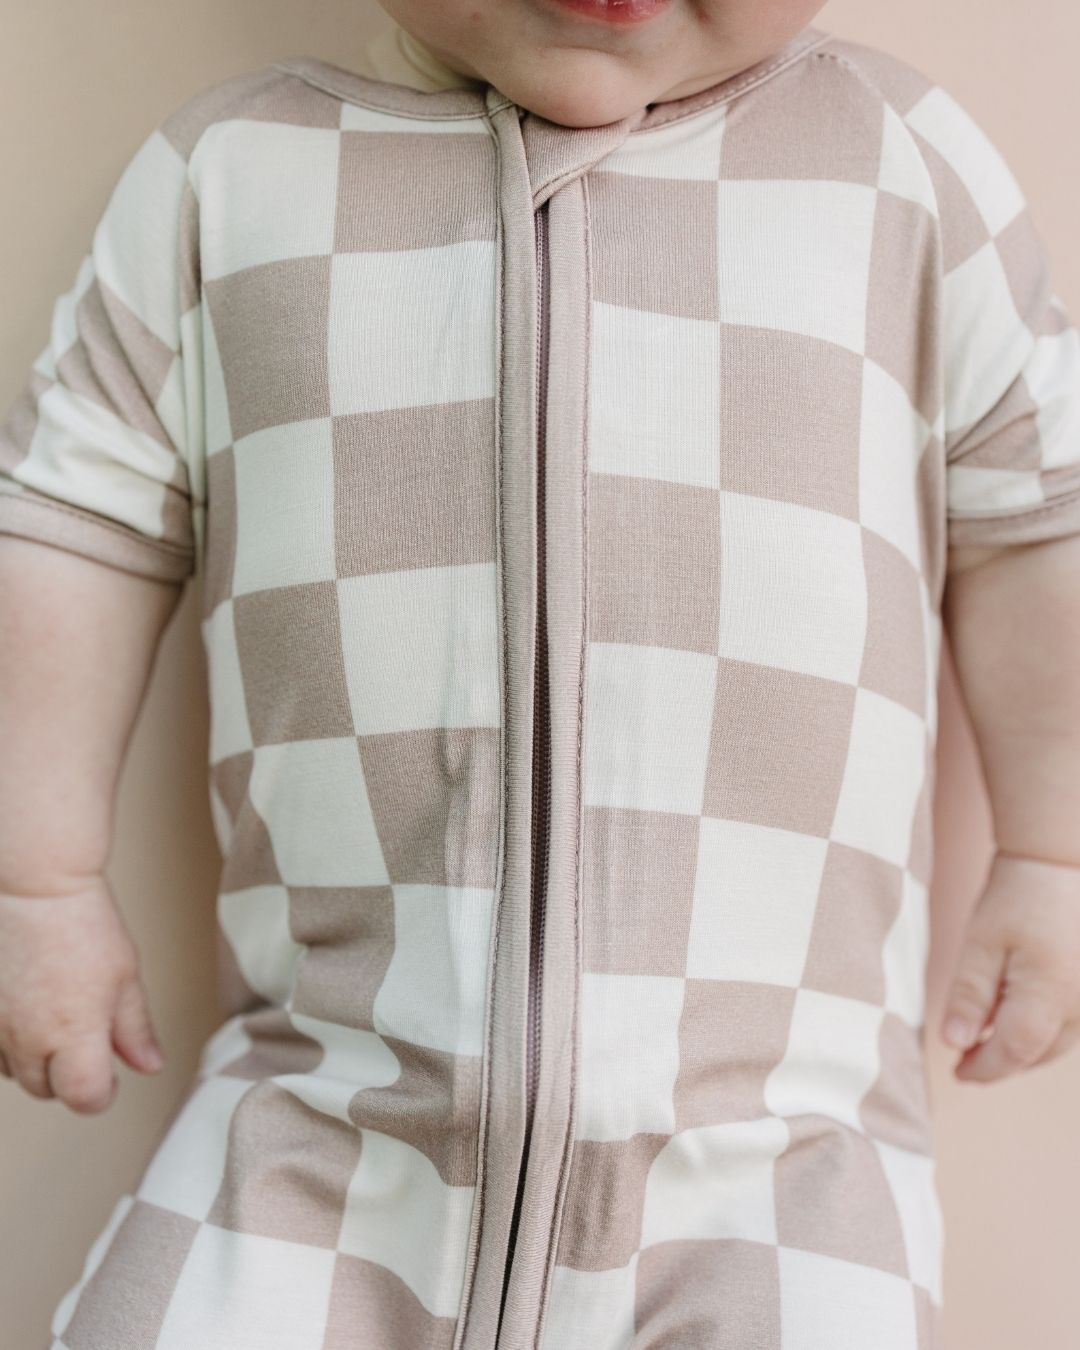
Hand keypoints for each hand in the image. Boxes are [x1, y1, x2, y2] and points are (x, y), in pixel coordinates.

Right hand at [0, 876, 165, 1112]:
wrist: (33, 888)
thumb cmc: (81, 923)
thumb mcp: (124, 976)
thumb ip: (135, 1029)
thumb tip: (149, 1064)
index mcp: (74, 1034)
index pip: (85, 1098)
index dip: (101, 1092)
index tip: (108, 1074)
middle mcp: (27, 1040)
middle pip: (46, 1090)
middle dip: (68, 1074)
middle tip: (83, 1034)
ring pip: (14, 1071)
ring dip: (35, 1057)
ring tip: (52, 1011)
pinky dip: (9, 1039)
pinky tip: (26, 1007)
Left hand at [941, 850, 1079, 1081]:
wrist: (1060, 863)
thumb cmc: (1018, 896)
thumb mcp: (981, 942)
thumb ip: (969, 995)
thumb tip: (954, 1043)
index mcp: (1050, 995)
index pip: (1014, 1053)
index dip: (984, 1069)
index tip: (957, 1072)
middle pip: (1037, 1054)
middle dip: (1000, 1063)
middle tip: (965, 1059)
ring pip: (1056, 1044)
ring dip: (1021, 1049)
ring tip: (984, 1040)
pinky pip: (1069, 1026)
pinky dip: (1041, 1031)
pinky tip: (1014, 1017)